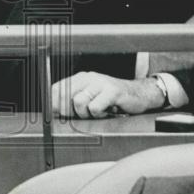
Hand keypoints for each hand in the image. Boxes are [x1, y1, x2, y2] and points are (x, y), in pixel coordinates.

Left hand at [51, 72, 165, 117]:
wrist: (139, 95)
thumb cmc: (113, 100)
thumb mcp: (91, 98)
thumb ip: (72, 102)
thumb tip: (53, 111)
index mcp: (81, 78)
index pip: (56, 89)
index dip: (55, 104)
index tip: (61, 114)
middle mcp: (89, 77)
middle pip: (65, 97)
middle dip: (71, 112)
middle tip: (83, 114)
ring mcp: (101, 83)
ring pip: (79, 102)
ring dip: (87, 114)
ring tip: (97, 112)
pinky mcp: (112, 91)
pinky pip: (95, 108)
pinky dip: (99, 115)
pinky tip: (106, 112)